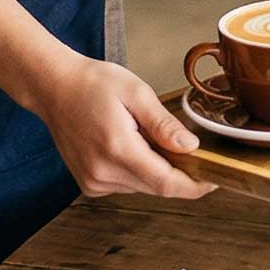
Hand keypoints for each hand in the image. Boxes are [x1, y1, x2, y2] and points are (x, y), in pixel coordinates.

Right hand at [38, 52, 208, 200]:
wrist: (53, 87)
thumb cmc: (93, 83)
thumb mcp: (136, 92)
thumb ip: (164, 124)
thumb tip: (191, 147)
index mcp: (118, 149)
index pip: (165, 183)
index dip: (194, 186)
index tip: (215, 179)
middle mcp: (103, 173)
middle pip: (156, 187)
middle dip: (179, 173)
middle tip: (190, 148)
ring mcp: (93, 182)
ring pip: (142, 187)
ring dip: (156, 170)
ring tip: (148, 136)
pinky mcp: (89, 184)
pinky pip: (126, 184)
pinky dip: (138, 170)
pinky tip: (131, 144)